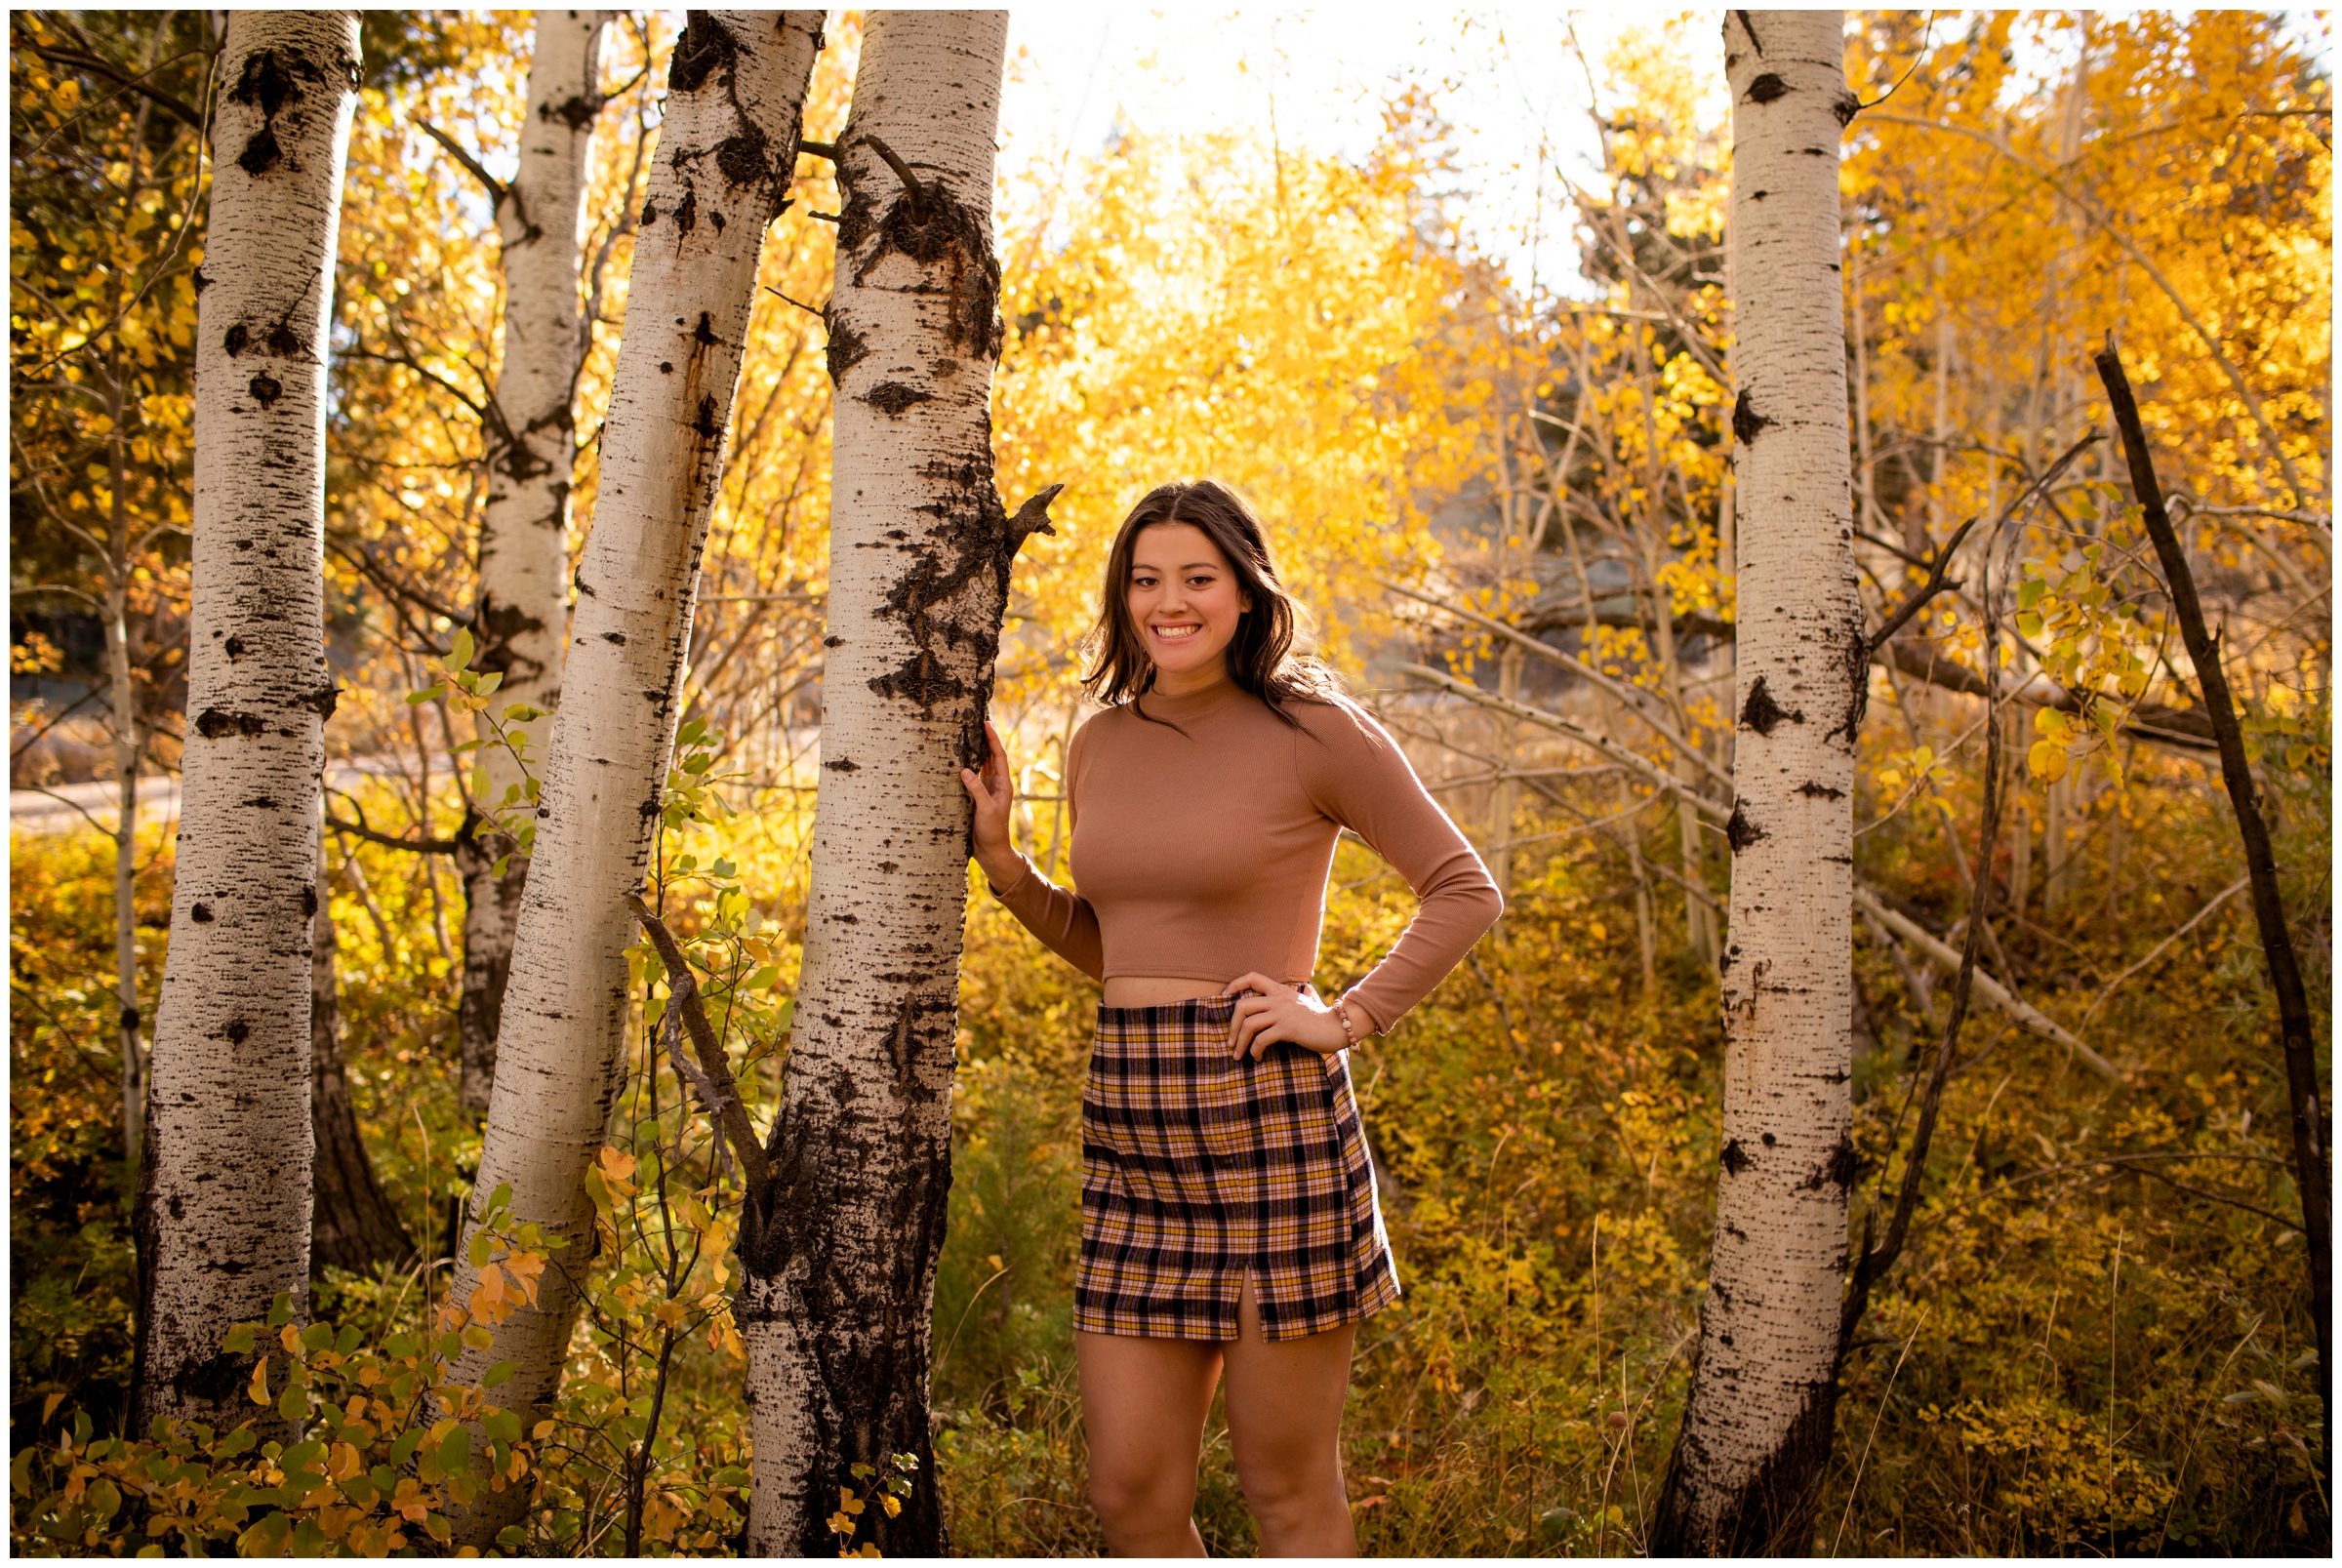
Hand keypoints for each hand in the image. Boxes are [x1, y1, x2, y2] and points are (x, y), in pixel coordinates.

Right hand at [958, 719, 1024, 889]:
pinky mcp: (976, 796)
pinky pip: (972, 776)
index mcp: (1003, 784)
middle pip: (990, 756)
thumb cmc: (992, 832)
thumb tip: (965, 770)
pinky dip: (967, 764)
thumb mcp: (986, 810)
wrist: (990, 851)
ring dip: (976, 749)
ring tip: (967, 732)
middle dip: (985, 738)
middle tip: (977, 720)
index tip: (987, 722)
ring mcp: (986, 789)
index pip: (998, 755)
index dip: (993, 738)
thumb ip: (977, 790)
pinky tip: (958, 757)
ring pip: (981, 764)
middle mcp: (995, 784)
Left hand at [1224, 971, 1350, 1060]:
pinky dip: (1255, 1050)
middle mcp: (1278, 999)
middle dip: (1231, 1026)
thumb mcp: (1304, 1001)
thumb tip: (1296, 995)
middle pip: (1242, 1006)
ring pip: (1248, 1025)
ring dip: (1240, 1043)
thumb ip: (1295, 997)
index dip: (1235, 985)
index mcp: (1280, 990)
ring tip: (1239, 1055)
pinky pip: (1261, 1039)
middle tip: (1230, 1042)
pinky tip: (1258, 1057)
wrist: (1337, 1026)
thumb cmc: (1320, 1017)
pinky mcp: (1287, 1029)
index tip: (1224, 996)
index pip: (1252, 977)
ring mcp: (1282, 1013)